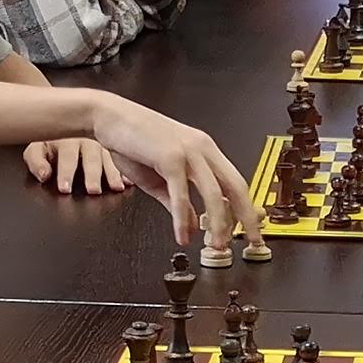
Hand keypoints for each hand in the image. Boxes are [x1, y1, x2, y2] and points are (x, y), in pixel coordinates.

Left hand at [23, 131, 123, 195]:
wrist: (65, 116)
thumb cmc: (51, 140)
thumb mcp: (36, 148)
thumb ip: (36, 162)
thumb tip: (43, 174)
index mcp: (66, 140)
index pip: (67, 157)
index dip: (65, 173)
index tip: (65, 188)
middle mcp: (86, 141)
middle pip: (91, 158)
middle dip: (92, 175)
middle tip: (93, 190)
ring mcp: (102, 144)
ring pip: (109, 158)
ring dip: (113, 173)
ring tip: (117, 187)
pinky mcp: (114, 148)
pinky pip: (123, 159)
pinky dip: (126, 171)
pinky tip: (129, 181)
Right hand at [82, 97, 248, 246]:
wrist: (108, 117)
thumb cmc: (132, 141)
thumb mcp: (160, 179)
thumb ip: (178, 203)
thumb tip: (191, 227)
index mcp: (204, 150)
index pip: (235, 182)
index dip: (247, 208)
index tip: (253, 228)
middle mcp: (202, 148)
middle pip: (235, 187)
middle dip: (247, 217)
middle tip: (254, 240)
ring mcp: (188, 151)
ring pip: (213, 193)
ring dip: (218, 223)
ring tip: (217, 245)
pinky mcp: (170, 157)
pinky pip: (181, 194)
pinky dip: (182, 218)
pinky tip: (182, 235)